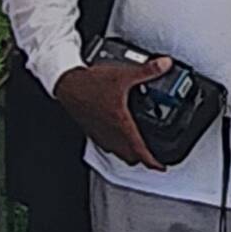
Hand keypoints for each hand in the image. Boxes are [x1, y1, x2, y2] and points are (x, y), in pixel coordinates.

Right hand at [53, 60, 169, 170]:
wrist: (66, 84)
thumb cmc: (90, 83)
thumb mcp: (123, 75)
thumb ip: (147, 70)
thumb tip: (164, 65)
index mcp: (121, 124)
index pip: (140, 151)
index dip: (153, 162)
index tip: (161, 166)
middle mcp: (111, 132)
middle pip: (130, 157)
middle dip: (143, 159)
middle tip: (153, 157)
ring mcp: (100, 133)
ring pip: (118, 153)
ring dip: (129, 154)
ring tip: (138, 148)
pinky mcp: (91, 130)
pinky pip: (107, 145)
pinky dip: (116, 146)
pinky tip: (119, 135)